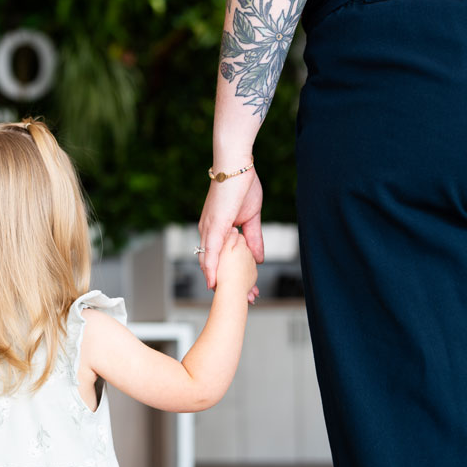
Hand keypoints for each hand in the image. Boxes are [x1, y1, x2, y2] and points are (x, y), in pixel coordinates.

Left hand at [198, 169, 264, 300]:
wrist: (236, 165)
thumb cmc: (241, 185)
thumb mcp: (250, 218)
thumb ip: (253, 238)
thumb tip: (259, 257)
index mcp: (215, 230)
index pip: (218, 259)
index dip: (228, 276)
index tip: (242, 290)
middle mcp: (207, 231)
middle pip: (213, 265)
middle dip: (227, 284)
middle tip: (245, 300)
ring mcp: (208, 229)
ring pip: (210, 262)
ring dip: (221, 282)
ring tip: (234, 298)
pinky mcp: (214, 225)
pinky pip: (210, 250)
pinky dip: (211, 267)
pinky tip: (213, 282)